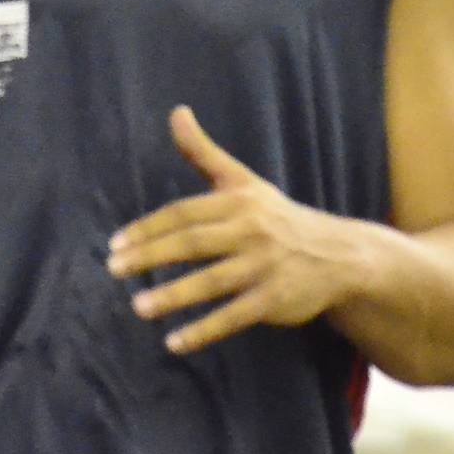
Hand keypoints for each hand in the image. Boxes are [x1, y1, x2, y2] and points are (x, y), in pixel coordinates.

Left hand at [107, 106, 371, 353]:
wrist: (339, 254)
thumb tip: (176, 111)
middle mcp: (250, 229)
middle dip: (151, 256)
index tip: (115, 243)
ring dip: (173, 296)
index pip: (184, 212)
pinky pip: (234, 316)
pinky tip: (174, 342)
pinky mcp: (275, 299)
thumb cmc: (277, 216)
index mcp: (238, 200)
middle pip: (192, 242)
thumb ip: (204, 152)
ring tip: (138, 308)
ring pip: (211, 281)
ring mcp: (264, 265)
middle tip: (114, 269)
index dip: (148, 227)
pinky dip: (204, 330)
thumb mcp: (243, 180)